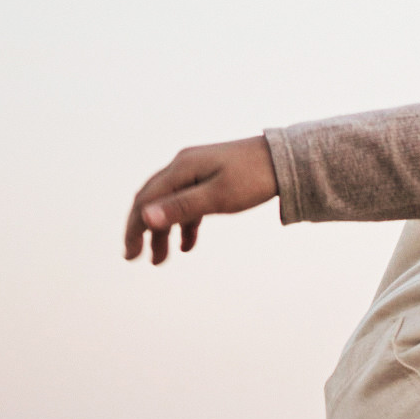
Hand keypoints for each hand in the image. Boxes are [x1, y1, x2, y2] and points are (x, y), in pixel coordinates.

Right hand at [123, 136, 278, 263]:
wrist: (288, 159)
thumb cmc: (255, 178)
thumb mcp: (218, 197)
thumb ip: (182, 208)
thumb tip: (145, 218)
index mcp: (182, 168)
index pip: (146, 200)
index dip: (134, 228)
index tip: (130, 255)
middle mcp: (184, 166)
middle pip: (153, 201)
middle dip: (143, 231)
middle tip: (137, 258)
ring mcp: (197, 170)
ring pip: (171, 204)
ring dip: (164, 231)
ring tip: (161, 259)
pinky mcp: (211, 178)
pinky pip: (190, 202)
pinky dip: (186, 224)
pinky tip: (187, 245)